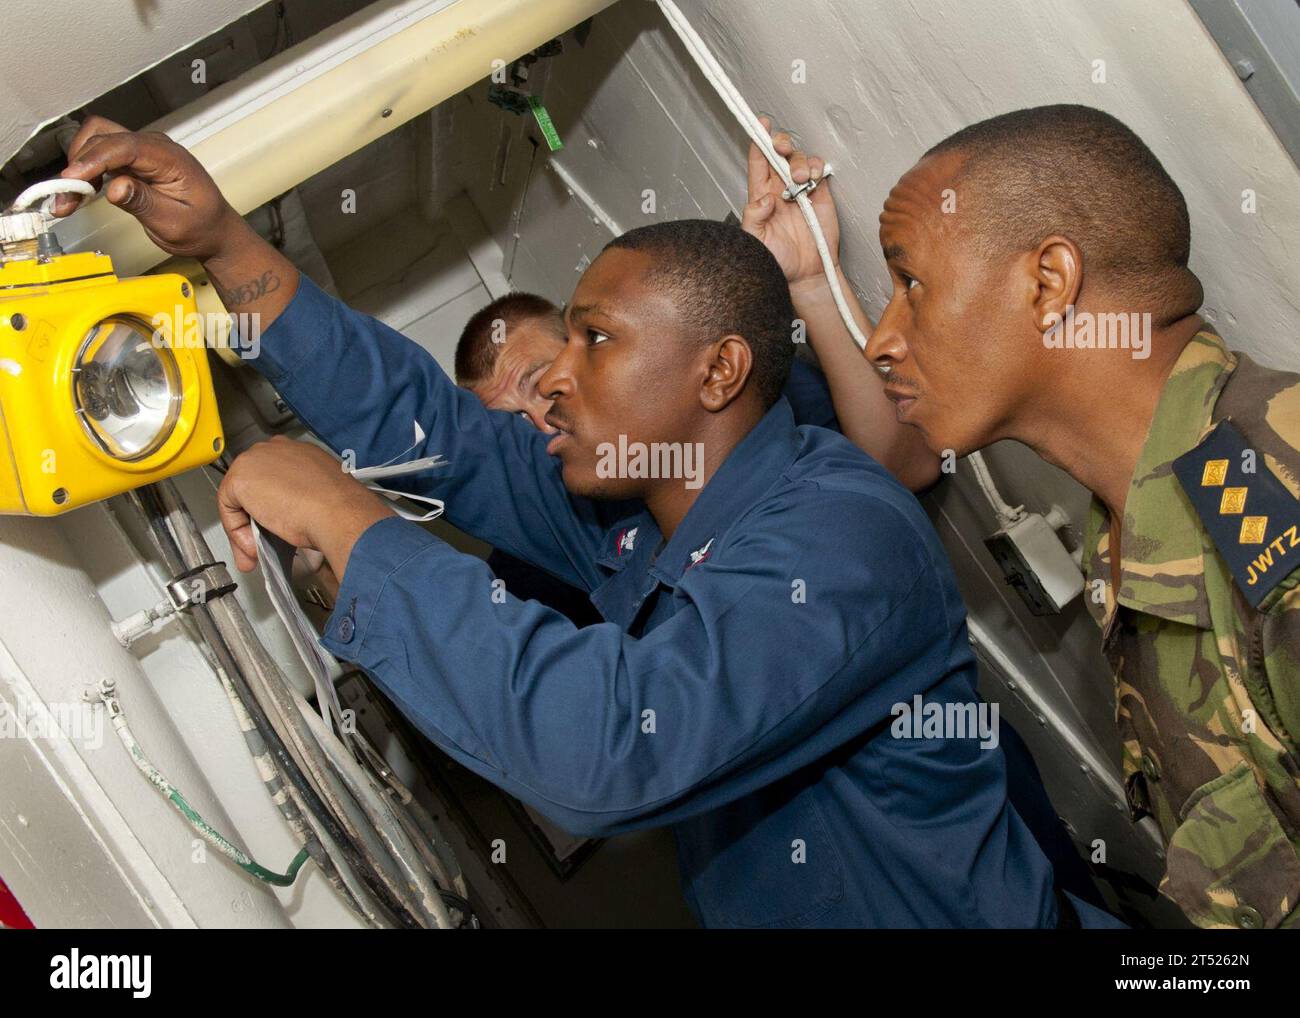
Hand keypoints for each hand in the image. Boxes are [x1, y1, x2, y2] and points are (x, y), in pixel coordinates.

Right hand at [54, 115, 243, 261]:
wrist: (214, 231)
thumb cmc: (201, 228)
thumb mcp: (174, 223)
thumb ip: (144, 203)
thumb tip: (116, 188)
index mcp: (171, 159)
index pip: (126, 147)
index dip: (95, 159)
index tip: (72, 177)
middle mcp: (155, 147)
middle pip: (104, 137)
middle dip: (80, 164)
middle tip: (66, 197)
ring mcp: (143, 150)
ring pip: (97, 141)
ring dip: (78, 164)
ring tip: (70, 196)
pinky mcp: (134, 160)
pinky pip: (102, 155)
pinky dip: (86, 170)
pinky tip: (79, 192)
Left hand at [217, 436, 395, 575]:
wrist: (337, 512)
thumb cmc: (339, 506)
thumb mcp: (319, 496)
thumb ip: (300, 499)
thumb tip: (288, 518)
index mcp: (297, 451)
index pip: (270, 477)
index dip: (267, 506)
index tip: (271, 529)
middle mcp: (274, 449)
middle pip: (251, 486)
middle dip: (251, 518)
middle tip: (258, 547)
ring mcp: (254, 461)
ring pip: (238, 498)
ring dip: (244, 528)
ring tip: (255, 552)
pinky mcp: (239, 479)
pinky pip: (228, 509)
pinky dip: (237, 530)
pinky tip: (253, 545)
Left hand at [740, 116, 840, 286]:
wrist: (806, 274)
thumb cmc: (778, 260)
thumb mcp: (756, 241)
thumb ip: (753, 218)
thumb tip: (764, 199)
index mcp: (761, 196)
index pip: (757, 163)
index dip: (758, 142)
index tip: (759, 125)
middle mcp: (780, 188)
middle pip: (778, 154)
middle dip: (780, 143)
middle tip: (781, 148)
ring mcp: (800, 189)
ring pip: (798, 159)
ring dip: (799, 162)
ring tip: (800, 179)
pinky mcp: (819, 193)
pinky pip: (818, 170)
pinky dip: (816, 167)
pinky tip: (813, 178)